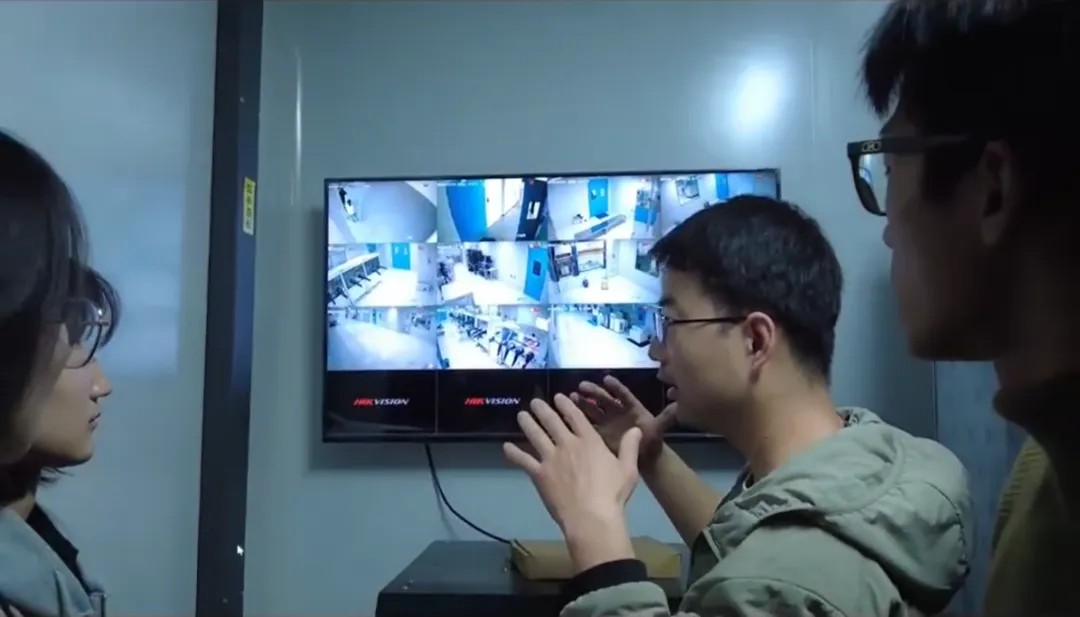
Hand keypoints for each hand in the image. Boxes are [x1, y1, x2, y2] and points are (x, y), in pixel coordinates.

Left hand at [504, 394, 640, 570]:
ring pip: (536, 435)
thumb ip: (630, 447)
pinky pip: (523, 460)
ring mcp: (551, 458)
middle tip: (535, 402)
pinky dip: (514, 453)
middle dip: (542, 409)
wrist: (591, 516)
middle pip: (552, 422)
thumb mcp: (628, 469)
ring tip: (521, 415)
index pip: (576, 417)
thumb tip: (636, 429)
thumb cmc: (612, 494)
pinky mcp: (539, 474)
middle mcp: (568, 445)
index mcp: (590, 441)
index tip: (558, 397)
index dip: (566, 405)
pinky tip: (506, 447)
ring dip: (527, 423)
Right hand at [571, 376, 678, 468]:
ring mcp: (607, 421)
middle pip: (605, 399)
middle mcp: (617, 411)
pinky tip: (566, 413)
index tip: (607, 380)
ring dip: (583, 402)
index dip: (616, 387)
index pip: (623, 395)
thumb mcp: (659, 429)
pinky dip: (578, 418)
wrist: (645, 459)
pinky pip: (587, 423)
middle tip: (582, 386)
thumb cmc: (652, 442)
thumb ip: (667, 418)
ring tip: (572, 396)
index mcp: (632, 407)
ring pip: (593, 408)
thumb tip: (679, 406)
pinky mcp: (599, 432)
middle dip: (594, 392)